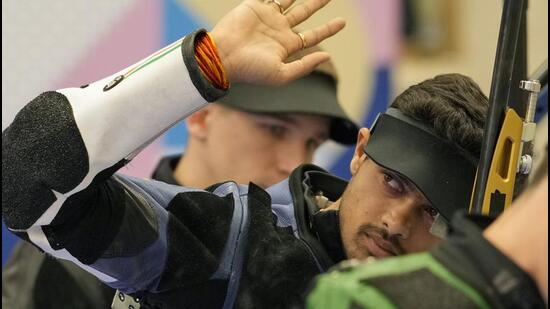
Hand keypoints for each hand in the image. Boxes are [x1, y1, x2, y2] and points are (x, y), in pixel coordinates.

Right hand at [211, 0, 344, 85]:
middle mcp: (278, 30)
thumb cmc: (251, 70)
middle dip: (317, 4)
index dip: (328, 29)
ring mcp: (267, 17)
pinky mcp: (254, 6)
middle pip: (304, 13)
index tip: (342, 22)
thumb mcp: (282, 74)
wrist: (223, 57)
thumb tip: (327, 56)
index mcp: (286, 46)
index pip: (312, 36)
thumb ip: (305, 66)